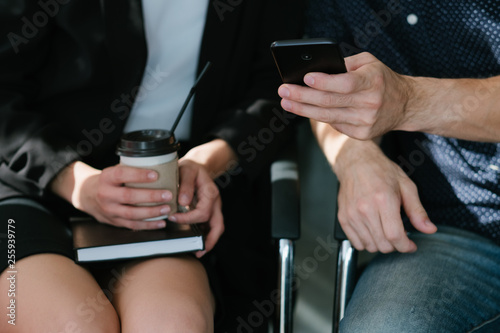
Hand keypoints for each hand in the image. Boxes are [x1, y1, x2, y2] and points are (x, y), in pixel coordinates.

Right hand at [57, 162, 174, 229]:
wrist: (87, 195)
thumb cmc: (108, 181)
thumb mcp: (114, 170)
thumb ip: (131, 168)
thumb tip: (160, 164)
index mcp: (106, 178)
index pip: (121, 174)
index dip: (139, 175)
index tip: (155, 174)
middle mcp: (105, 194)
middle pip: (129, 196)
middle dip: (151, 196)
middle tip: (167, 194)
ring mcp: (109, 210)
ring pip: (131, 214)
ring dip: (152, 212)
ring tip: (167, 208)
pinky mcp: (114, 222)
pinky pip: (133, 225)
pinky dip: (148, 225)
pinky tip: (161, 222)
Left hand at [168, 159, 223, 257]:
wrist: (197, 165)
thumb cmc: (191, 168)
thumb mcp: (186, 170)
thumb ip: (185, 185)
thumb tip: (183, 202)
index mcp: (210, 193)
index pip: (202, 212)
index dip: (187, 218)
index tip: (173, 217)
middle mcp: (215, 202)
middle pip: (218, 225)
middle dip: (209, 239)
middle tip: (198, 250)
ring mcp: (214, 208)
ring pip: (217, 228)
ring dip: (209, 240)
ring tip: (199, 251)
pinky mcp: (209, 211)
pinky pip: (211, 226)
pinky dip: (206, 235)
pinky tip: (196, 241)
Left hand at [278, 52, 413, 139]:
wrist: (405, 105)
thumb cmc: (381, 79)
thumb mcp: (369, 62)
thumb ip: (345, 64)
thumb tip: (316, 70)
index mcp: (373, 81)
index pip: (345, 84)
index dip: (324, 82)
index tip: (305, 78)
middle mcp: (370, 103)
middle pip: (330, 102)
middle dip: (303, 96)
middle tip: (283, 91)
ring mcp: (366, 121)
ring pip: (328, 116)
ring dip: (303, 109)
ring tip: (286, 102)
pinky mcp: (362, 134)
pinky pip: (335, 124)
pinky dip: (319, 116)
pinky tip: (307, 109)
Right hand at [334, 140, 436, 252]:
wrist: (355, 162)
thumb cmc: (381, 171)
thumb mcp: (406, 186)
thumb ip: (418, 211)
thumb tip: (429, 229)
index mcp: (383, 200)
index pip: (394, 236)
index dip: (406, 246)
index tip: (410, 245)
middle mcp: (365, 209)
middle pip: (383, 244)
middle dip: (395, 246)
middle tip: (399, 236)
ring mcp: (352, 214)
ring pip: (370, 246)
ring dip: (381, 244)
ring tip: (385, 232)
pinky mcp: (343, 218)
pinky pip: (356, 243)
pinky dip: (366, 243)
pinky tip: (372, 232)